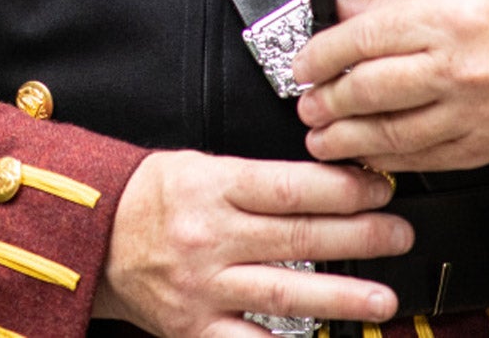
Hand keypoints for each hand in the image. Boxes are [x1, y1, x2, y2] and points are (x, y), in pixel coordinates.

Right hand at [90, 151, 406, 337]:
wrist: (88, 235)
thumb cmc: (149, 197)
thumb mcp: (196, 167)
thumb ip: (256, 180)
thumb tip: (327, 186)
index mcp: (211, 187)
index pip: (290, 188)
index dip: (343, 189)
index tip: (380, 188)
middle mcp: (209, 238)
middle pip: (298, 239)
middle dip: (359, 237)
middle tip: (400, 235)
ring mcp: (203, 287)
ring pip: (285, 295)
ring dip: (341, 297)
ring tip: (382, 299)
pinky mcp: (194, 326)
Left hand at [293, 0, 488, 170]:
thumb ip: (385, 5)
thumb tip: (337, 14)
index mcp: (444, 20)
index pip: (361, 41)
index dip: (320, 56)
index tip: (301, 64)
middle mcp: (457, 69)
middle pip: (370, 91)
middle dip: (327, 101)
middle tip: (307, 103)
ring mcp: (471, 113)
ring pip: (392, 134)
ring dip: (346, 139)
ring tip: (322, 135)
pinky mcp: (482, 146)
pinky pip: (423, 160)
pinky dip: (387, 159)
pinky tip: (366, 152)